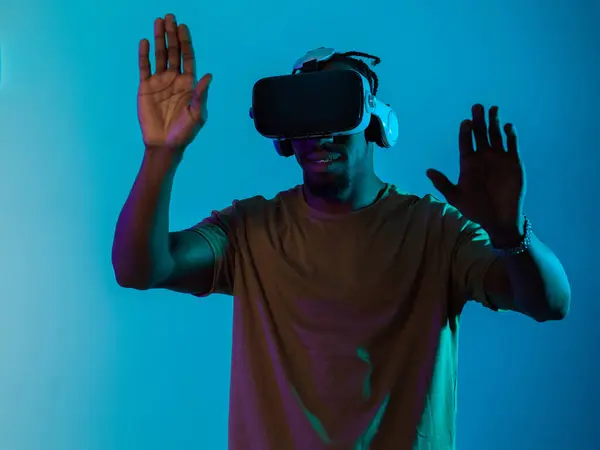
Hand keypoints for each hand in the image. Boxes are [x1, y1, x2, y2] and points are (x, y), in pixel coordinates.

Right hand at [137, 14, 211, 151]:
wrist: (164, 144)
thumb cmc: (185, 132)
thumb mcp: (197, 115)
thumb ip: (201, 95)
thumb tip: (209, 76)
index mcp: (189, 84)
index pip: (188, 58)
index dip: (186, 43)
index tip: (183, 27)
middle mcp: (175, 79)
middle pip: (174, 52)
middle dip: (172, 35)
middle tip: (170, 17)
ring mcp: (160, 82)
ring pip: (160, 56)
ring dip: (159, 39)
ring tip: (158, 22)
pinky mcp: (146, 87)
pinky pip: (145, 67)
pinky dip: (145, 55)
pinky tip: (146, 42)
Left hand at [427, 104, 525, 242]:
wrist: (498, 219)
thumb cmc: (475, 208)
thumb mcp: (456, 197)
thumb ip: (443, 183)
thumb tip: (428, 171)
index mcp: (468, 163)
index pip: (466, 142)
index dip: (465, 132)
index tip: (465, 122)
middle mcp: (483, 157)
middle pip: (480, 134)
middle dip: (478, 120)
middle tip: (476, 107)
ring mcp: (499, 158)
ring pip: (496, 135)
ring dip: (494, 122)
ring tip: (492, 109)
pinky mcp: (513, 162)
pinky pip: (512, 145)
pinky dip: (510, 135)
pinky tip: (507, 126)